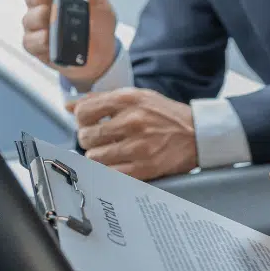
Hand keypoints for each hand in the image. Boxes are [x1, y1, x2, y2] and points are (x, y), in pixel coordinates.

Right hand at [22, 0, 118, 84]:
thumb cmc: (98, 22)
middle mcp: (42, 1)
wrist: (104, 54)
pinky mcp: (36, 45)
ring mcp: (37, 24)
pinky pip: (30, 40)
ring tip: (60, 24)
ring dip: (44, 19)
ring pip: (29, 17)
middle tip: (63, 2)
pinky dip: (42, 40)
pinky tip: (52, 41)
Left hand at [66, 88, 198, 179]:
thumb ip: (103, 100)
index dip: (81, 119)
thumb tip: (70, 106)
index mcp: (130, 99)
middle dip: (88, 139)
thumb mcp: (138, 97)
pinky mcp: (144, 168)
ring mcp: (139, 146)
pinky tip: (117, 163)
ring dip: (97, 156)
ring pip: (94, 156)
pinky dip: (108, 170)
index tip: (88, 123)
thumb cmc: (167, 115)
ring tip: (109, 151)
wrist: (199, 134)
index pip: (85, 110)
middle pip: (86, 135)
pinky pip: (110, 173)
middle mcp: (133, 121)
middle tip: (99, 139)